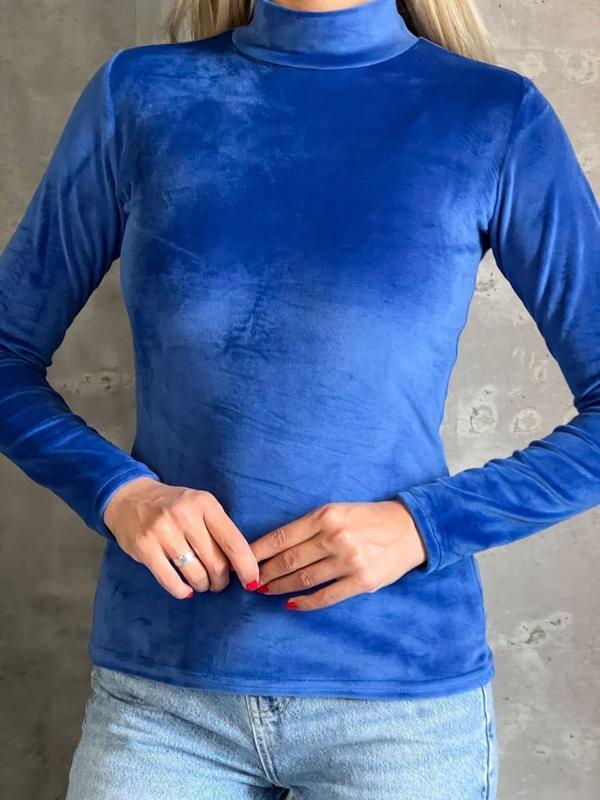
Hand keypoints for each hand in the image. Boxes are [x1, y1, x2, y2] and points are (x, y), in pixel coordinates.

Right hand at [102, 478, 258, 599]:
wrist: (130, 497)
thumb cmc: (174, 505)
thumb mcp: (199, 505)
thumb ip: (218, 528)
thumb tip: (240, 564)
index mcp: (205, 503)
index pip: (233, 542)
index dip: (246, 566)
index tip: (251, 581)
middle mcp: (185, 515)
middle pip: (216, 562)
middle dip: (222, 580)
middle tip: (219, 583)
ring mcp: (163, 531)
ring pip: (195, 573)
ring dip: (203, 585)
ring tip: (202, 584)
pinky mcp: (145, 547)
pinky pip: (171, 580)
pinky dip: (182, 590)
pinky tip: (186, 590)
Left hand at [249, 500, 426, 610]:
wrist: (411, 529)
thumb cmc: (369, 518)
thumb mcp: (339, 510)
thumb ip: (311, 526)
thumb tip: (277, 545)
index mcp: (326, 516)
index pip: (282, 536)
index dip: (258, 551)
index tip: (243, 561)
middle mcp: (335, 537)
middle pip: (288, 560)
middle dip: (264, 572)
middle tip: (248, 581)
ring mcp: (349, 561)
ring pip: (303, 579)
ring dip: (279, 587)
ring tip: (264, 590)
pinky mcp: (361, 582)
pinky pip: (325, 596)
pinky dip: (304, 602)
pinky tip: (290, 604)